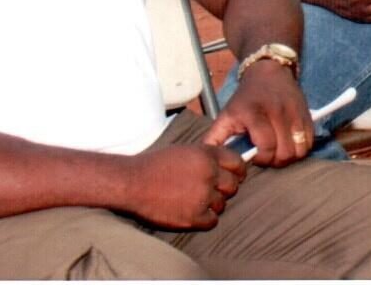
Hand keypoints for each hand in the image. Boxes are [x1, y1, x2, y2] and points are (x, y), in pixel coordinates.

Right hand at [124, 142, 244, 228]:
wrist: (133, 183)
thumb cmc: (155, 165)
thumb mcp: (184, 150)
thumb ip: (206, 156)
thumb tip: (224, 165)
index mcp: (207, 155)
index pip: (237, 163)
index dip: (237, 171)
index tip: (234, 176)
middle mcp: (208, 174)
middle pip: (233, 186)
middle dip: (225, 189)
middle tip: (214, 191)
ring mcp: (202, 196)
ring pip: (222, 204)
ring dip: (213, 204)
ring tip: (197, 201)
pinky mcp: (193, 217)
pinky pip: (212, 220)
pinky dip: (205, 218)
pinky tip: (194, 213)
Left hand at [203, 60, 311, 166]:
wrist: (269, 70)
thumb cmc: (245, 98)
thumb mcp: (227, 114)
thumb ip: (215, 138)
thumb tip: (209, 160)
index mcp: (254, 113)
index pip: (266, 146)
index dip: (262, 159)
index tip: (256, 157)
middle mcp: (277, 111)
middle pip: (284, 152)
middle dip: (275, 160)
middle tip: (268, 155)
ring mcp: (294, 112)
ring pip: (300, 149)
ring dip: (290, 156)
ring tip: (279, 150)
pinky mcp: (307, 113)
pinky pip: (309, 142)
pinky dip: (301, 148)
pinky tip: (289, 143)